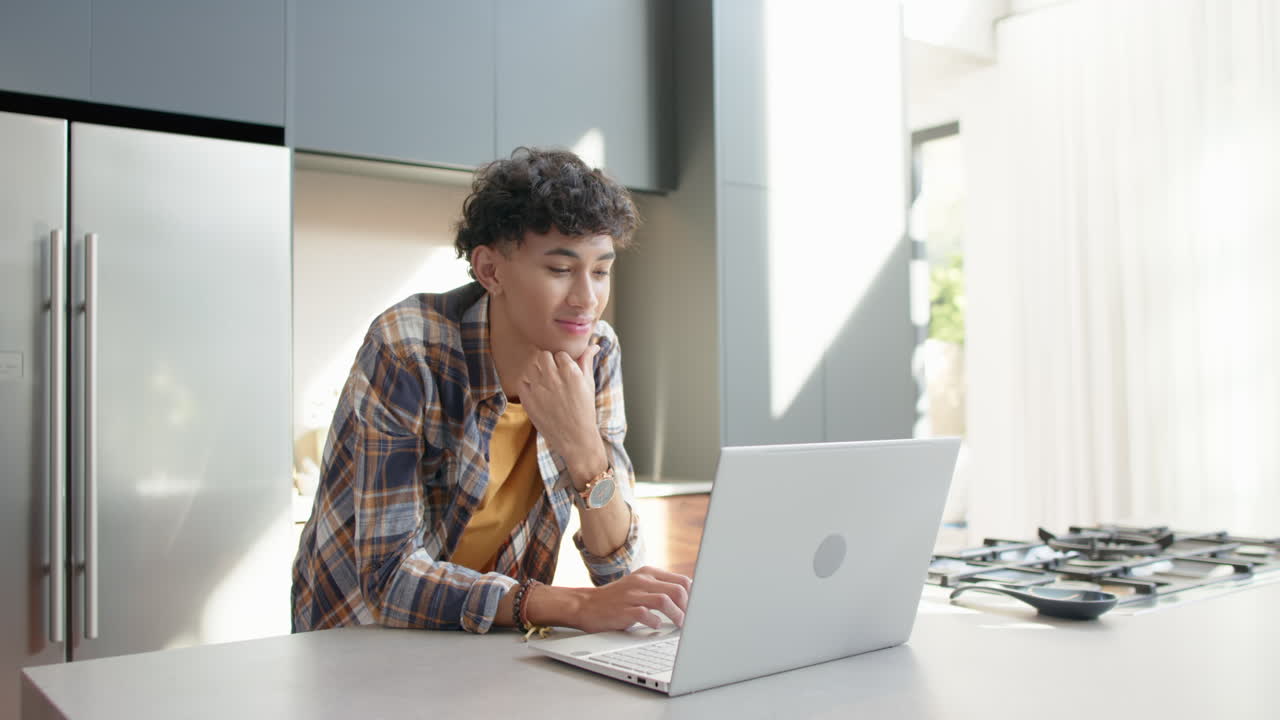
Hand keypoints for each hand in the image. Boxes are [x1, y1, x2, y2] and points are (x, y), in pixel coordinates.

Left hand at [518, 345, 606, 485]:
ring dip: (536, 372)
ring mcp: (539, 388)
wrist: (576, 438)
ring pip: (531, 366)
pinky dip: (527, 384)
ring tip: (544, 384)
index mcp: (571, 372)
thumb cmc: (584, 411)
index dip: (561, 361)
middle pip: (543, 355)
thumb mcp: (589, 384)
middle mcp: (554, 378)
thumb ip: (587, 362)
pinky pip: (522, 381)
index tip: (563, 371)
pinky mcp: (528, 399)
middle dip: (547, 362)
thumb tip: (594, 345)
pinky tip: (536, 392)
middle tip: (552, 374)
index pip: (560, 353)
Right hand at [572, 567, 692, 632]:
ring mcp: (632, 594)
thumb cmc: (615, 599)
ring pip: (665, 600)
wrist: (585, 604)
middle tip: (692, 620)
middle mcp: (642, 581)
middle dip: (689, 607)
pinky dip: (656, 622)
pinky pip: (646, 615)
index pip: (682, 580)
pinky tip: (657, 626)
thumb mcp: (638, 586)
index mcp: (648, 573)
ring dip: (677, 615)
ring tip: (680, 625)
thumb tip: (687, 599)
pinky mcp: (624, 609)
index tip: (697, 608)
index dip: (694, 596)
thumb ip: (659, 588)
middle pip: (677, 590)